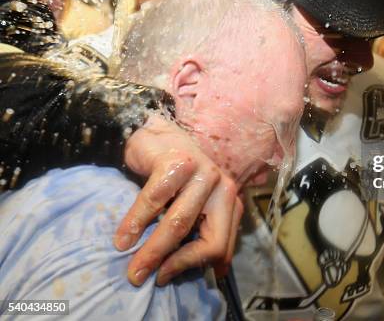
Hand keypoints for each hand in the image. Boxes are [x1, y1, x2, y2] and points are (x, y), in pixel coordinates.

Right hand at [114, 114, 242, 285]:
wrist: (158, 135)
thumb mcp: (193, 205)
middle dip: (176, 265)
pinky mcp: (178, 162)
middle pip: (209, 240)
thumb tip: (202, 271)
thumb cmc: (173, 177)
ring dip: (153, 250)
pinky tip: (122, 239)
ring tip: (132, 266)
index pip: (222, 245)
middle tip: (145, 278)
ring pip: (179, 224)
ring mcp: (203, 173)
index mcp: (229, 201)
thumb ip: (199, 230)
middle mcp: (223, 187)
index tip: (169, 278)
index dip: (195, 266)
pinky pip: (154, 201)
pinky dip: (135, 223)